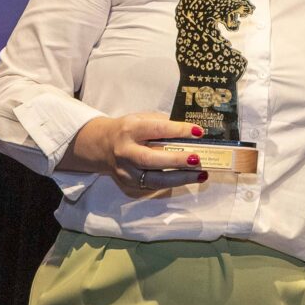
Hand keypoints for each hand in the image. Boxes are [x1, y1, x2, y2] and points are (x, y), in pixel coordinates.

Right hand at [61, 113, 206, 195]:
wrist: (103, 146)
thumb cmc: (130, 129)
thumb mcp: (143, 118)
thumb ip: (164, 124)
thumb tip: (192, 133)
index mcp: (130, 129)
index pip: (156, 130)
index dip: (177, 131)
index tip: (198, 132)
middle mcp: (125, 152)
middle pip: (150, 159)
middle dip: (176, 160)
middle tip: (197, 159)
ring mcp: (125, 171)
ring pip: (153, 179)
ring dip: (180, 178)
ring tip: (201, 174)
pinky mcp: (128, 185)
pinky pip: (152, 186)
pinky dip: (172, 183)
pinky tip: (188, 179)